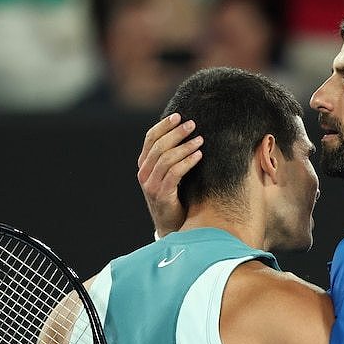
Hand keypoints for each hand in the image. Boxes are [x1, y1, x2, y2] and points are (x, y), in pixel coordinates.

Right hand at [137, 113, 204, 236]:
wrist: (171, 226)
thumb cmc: (175, 197)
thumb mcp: (169, 176)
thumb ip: (171, 158)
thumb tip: (187, 134)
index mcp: (144, 166)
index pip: (149, 139)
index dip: (163, 126)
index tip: (178, 116)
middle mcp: (144, 174)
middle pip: (158, 146)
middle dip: (176, 133)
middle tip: (192, 125)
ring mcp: (151, 185)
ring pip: (166, 158)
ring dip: (185, 147)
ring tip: (200, 140)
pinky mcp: (161, 195)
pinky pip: (174, 173)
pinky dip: (187, 162)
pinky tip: (199, 156)